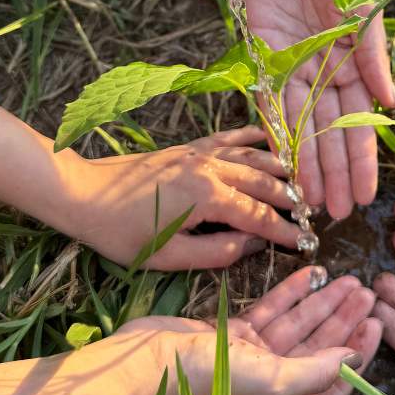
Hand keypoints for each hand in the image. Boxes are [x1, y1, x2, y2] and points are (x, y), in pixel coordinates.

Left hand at [58, 127, 301, 269]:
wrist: (83, 194)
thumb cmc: (123, 234)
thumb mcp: (171, 257)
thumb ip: (219, 251)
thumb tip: (254, 245)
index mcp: (208, 198)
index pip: (259, 216)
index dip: (285, 232)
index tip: (306, 244)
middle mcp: (210, 169)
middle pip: (263, 182)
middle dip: (290, 200)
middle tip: (311, 215)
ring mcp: (199, 154)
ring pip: (251, 157)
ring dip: (278, 168)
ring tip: (300, 182)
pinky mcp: (187, 148)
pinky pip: (227, 138)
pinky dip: (250, 137)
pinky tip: (267, 137)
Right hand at [117, 266, 382, 394]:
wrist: (146, 363)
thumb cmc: (209, 380)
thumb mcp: (270, 381)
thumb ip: (316, 372)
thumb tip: (353, 360)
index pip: (331, 384)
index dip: (357, 354)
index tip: (376, 324)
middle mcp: (269, 390)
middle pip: (318, 351)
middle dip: (344, 322)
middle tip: (368, 293)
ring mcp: (251, 360)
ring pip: (297, 327)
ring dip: (322, 304)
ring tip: (350, 280)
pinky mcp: (233, 336)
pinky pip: (271, 313)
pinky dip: (292, 294)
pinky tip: (313, 274)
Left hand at [244, 0, 394, 218]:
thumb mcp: (365, 5)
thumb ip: (373, 54)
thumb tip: (390, 103)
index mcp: (356, 65)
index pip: (361, 123)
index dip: (363, 161)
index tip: (366, 196)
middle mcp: (326, 75)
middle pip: (330, 134)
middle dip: (334, 174)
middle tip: (335, 214)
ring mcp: (295, 70)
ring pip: (299, 128)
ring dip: (305, 165)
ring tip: (309, 202)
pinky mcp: (265, 59)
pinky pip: (267, 102)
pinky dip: (271, 133)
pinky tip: (277, 164)